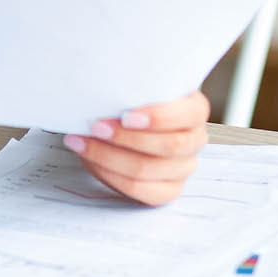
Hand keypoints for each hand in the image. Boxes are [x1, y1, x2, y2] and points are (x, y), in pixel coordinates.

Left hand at [63, 91, 209, 206]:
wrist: (125, 120)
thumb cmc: (133, 99)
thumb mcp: (138, 86)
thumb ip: (133, 87)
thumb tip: (106, 87)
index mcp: (195, 109)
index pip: (188, 116)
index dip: (159, 118)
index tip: (126, 116)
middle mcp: (194, 140)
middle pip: (168, 146)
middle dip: (126, 137)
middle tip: (96, 126)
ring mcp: (183, 168)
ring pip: (147, 170)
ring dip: (109, 156)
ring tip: (83, 142)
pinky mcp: (167, 190)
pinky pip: (139, 190)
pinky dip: (110, 174)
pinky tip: (91, 160)